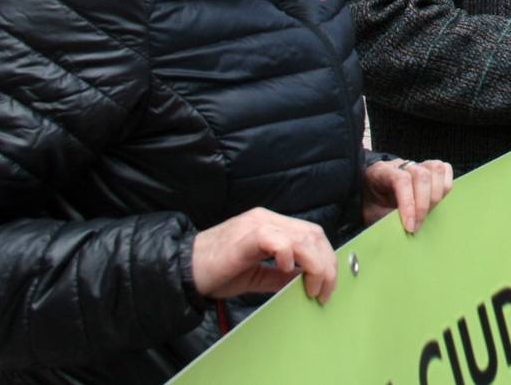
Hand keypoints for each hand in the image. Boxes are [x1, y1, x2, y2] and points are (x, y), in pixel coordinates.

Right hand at [191, 207, 337, 303]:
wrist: (181, 271)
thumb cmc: (216, 273)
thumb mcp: (257, 275)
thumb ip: (282, 275)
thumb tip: (308, 280)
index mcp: (272, 225)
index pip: (312, 234)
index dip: (326, 258)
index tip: (328, 285)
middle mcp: (268, 219)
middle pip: (314, 234)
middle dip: (327, 264)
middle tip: (325, 291)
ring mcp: (257, 224)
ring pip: (303, 237)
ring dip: (315, 265)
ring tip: (312, 288)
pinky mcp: (247, 235)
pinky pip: (279, 240)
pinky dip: (290, 256)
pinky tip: (287, 270)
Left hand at [363, 158, 454, 232]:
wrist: (371, 196)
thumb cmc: (371, 206)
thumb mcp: (371, 214)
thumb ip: (384, 219)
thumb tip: (400, 232)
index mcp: (381, 171)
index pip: (402, 180)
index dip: (408, 203)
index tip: (410, 226)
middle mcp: (402, 164)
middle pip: (422, 175)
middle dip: (423, 205)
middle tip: (417, 226)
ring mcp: (417, 164)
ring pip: (437, 170)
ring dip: (436, 196)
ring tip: (427, 215)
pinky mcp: (429, 168)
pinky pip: (445, 169)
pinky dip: (445, 185)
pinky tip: (437, 201)